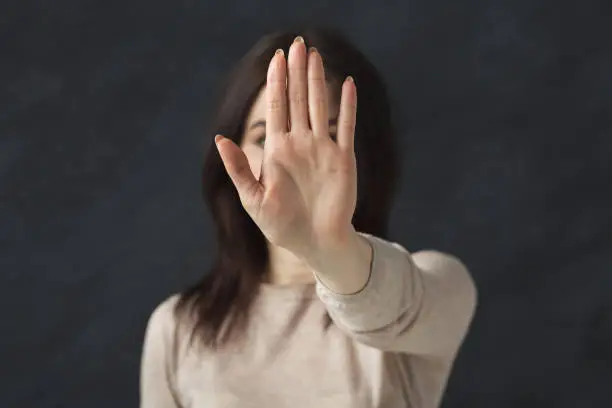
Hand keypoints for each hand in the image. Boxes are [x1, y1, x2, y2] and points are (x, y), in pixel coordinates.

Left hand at [215, 36, 357, 257]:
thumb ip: (239, 169)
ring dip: (317, 81)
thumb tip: (220, 139)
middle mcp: (300, 144)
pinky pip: (344, 127)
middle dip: (296, 72)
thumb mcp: (253, 199)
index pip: (276, 108)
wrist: (315, 243)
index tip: (276, 59)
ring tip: (315, 55)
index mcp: (278, 150)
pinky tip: (345, 85)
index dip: (276, 82)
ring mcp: (322, 149)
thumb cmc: (282, 225)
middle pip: (297, 100)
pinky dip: (346, 106)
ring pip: (319, 107)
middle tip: (297, 45)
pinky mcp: (342, 159)